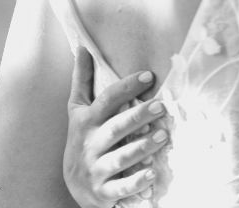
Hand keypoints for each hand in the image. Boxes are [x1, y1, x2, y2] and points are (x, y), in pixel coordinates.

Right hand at [63, 47, 168, 207]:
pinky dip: (136, 182)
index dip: (126, 87)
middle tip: (161, 106)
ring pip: (119, 158)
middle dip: (137, 117)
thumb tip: (82, 48)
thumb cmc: (83, 138)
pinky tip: (152, 173)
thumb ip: (82, 81)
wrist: (74, 183)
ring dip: (142, 147)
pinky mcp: (103, 191)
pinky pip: (120, 188)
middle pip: (115, 129)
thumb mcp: (78, 110)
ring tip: (164, 135)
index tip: (148, 76)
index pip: (106, 101)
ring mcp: (96, 169)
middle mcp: (90, 145)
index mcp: (86, 122)